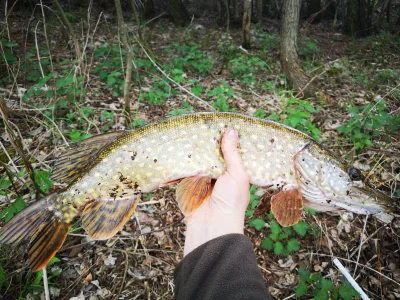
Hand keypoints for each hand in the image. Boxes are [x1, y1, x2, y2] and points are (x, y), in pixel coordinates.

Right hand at [184, 129, 249, 255]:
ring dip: (194, 149)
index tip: (220, 122)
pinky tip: (179, 146)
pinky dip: (182, 160)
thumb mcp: (237, 174)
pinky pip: (185, 169)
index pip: (229, 151)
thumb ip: (232, 153)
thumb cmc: (231, 201)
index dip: (225, 139)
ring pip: (197, 159)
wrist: (212, 226)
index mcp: (234, 172)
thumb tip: (231, 130)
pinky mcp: (188, 185)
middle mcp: (218, 175)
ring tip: (189, 129)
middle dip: (207, 142)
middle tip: (202, 122)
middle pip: (211, 153)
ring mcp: (202, 179)